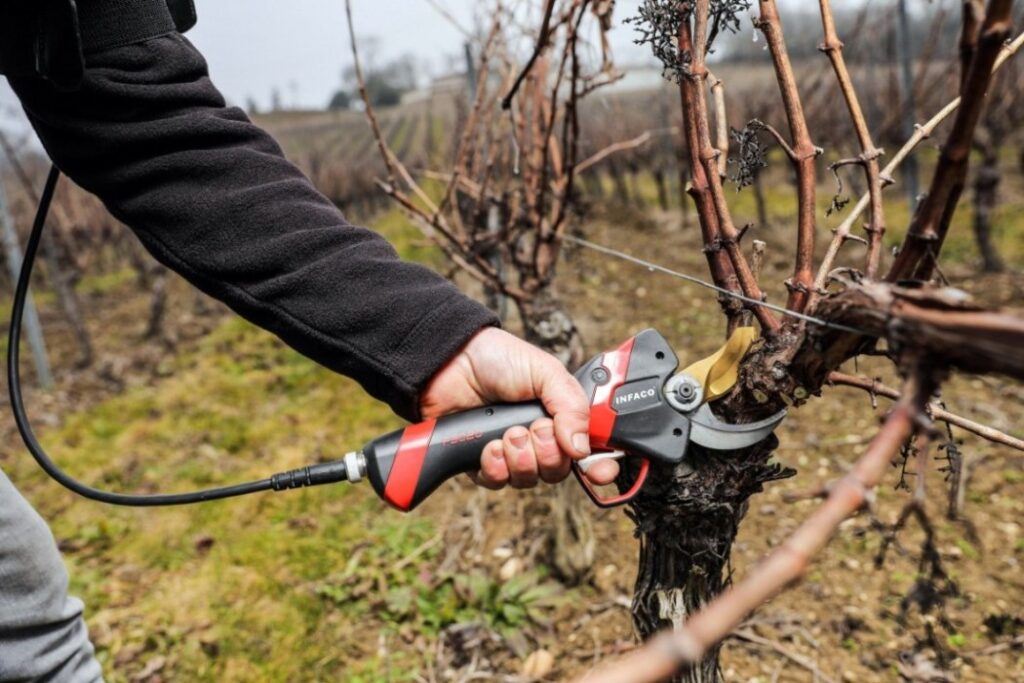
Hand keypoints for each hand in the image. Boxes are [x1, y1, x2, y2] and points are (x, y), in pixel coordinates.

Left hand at [420, 327, 618, 488]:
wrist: (450, 360)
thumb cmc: (498, 359)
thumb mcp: (545, 371)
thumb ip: (571, 406)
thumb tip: (581, 447)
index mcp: (562, 417)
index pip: (589, 452)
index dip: (600, 467)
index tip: (600, 473)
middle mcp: (539, 439)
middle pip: (558, 471)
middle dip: (548, 454)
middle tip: (534, 429)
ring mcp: (510, 452)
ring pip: (528, 480)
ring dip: (520, 460)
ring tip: (507, 434)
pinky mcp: (481, 462)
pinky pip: (496, 482)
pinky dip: (495, 467)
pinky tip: (488, 446)